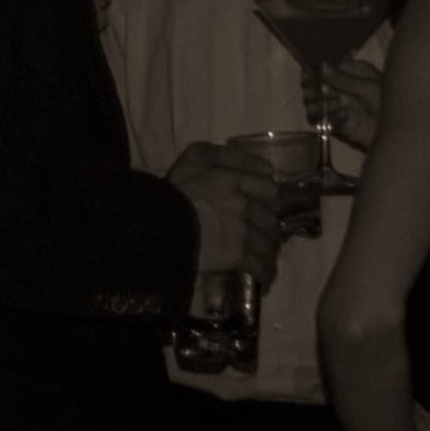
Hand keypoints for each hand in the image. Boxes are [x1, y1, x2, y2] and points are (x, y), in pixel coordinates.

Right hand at [164, 142, 279, 285]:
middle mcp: (244, 205)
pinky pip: (260, 266)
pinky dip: (264, 272)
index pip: (270, 190)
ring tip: (263, 257)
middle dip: (268, 227)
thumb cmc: (174, 189)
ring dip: (268, 251)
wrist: (159, 224)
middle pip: (270, 219)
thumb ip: (227, 155)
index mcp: (236, 181)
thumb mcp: (195, 156)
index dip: (268, 199)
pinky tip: (262, 275)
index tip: (264, 206)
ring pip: (268, 244)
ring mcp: (242, 232)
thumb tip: (263, 168)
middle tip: (261, 233)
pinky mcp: (236, 256)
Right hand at [306, 60, 382, 150]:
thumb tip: (321, 65)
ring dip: (317, 106)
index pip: (328, 69)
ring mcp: (344, 108)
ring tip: (319, 108)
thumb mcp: (368, 87)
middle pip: (320, 87)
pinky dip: (330, 120)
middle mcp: (346, 89)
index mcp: (354, 73)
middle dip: (312, 91)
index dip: (315, 73)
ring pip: (320, 105)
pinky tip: (341, 118)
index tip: (307, 77)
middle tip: (311, 95)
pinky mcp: (344, 126)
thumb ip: (343, 79)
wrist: (404, 133)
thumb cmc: (391, 102)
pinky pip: (328, 122)